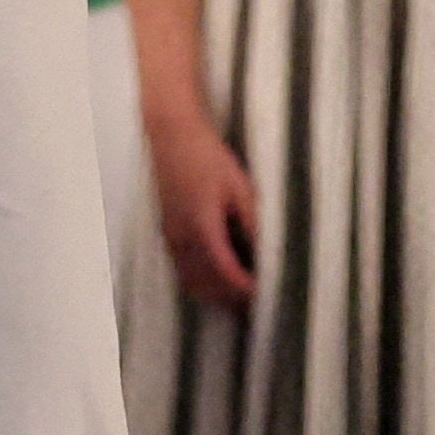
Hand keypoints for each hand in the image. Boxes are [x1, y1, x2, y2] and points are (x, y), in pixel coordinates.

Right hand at [142, 92, 261, 307]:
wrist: (171, 135)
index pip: (225, 271)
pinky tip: (216, 278)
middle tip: (256, 300)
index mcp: (202, 226)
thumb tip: (267, 250)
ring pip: (190, 281)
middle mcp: (182, 237)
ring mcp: (171, 236)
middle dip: (230, 297)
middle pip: (206, 284)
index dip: (245, 287)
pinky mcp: (167, 232)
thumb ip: (252, 221)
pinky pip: (182, 270)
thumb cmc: (207, 155)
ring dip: (213, 294)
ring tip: (238, 295)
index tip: (264, 292)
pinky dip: (199, 282)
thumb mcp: (239, 185)